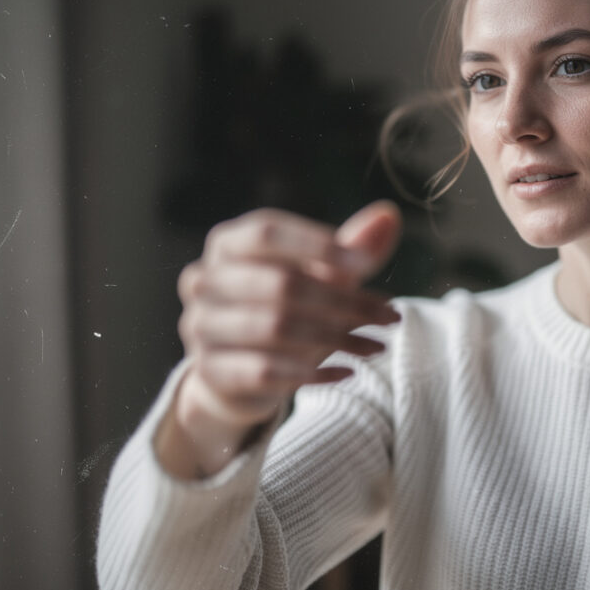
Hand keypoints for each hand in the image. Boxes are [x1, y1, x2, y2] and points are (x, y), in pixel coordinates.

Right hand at [158, 201, 401, 477]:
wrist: (236, 373)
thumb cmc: (283, 308)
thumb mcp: (318, 276)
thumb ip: (351, 248)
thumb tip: (389, 215)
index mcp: (227, 244)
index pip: (267, 232)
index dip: (316, 244)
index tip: (365, 263)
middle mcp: (204, 280)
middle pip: (280, 283)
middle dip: (343, 301)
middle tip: (389, 316)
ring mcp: (200, 326)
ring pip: (275, 328)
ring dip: (336, 338)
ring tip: (377, 346)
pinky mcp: (208, 371)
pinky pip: (265, 371)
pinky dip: (312, 373)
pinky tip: (348, 372)